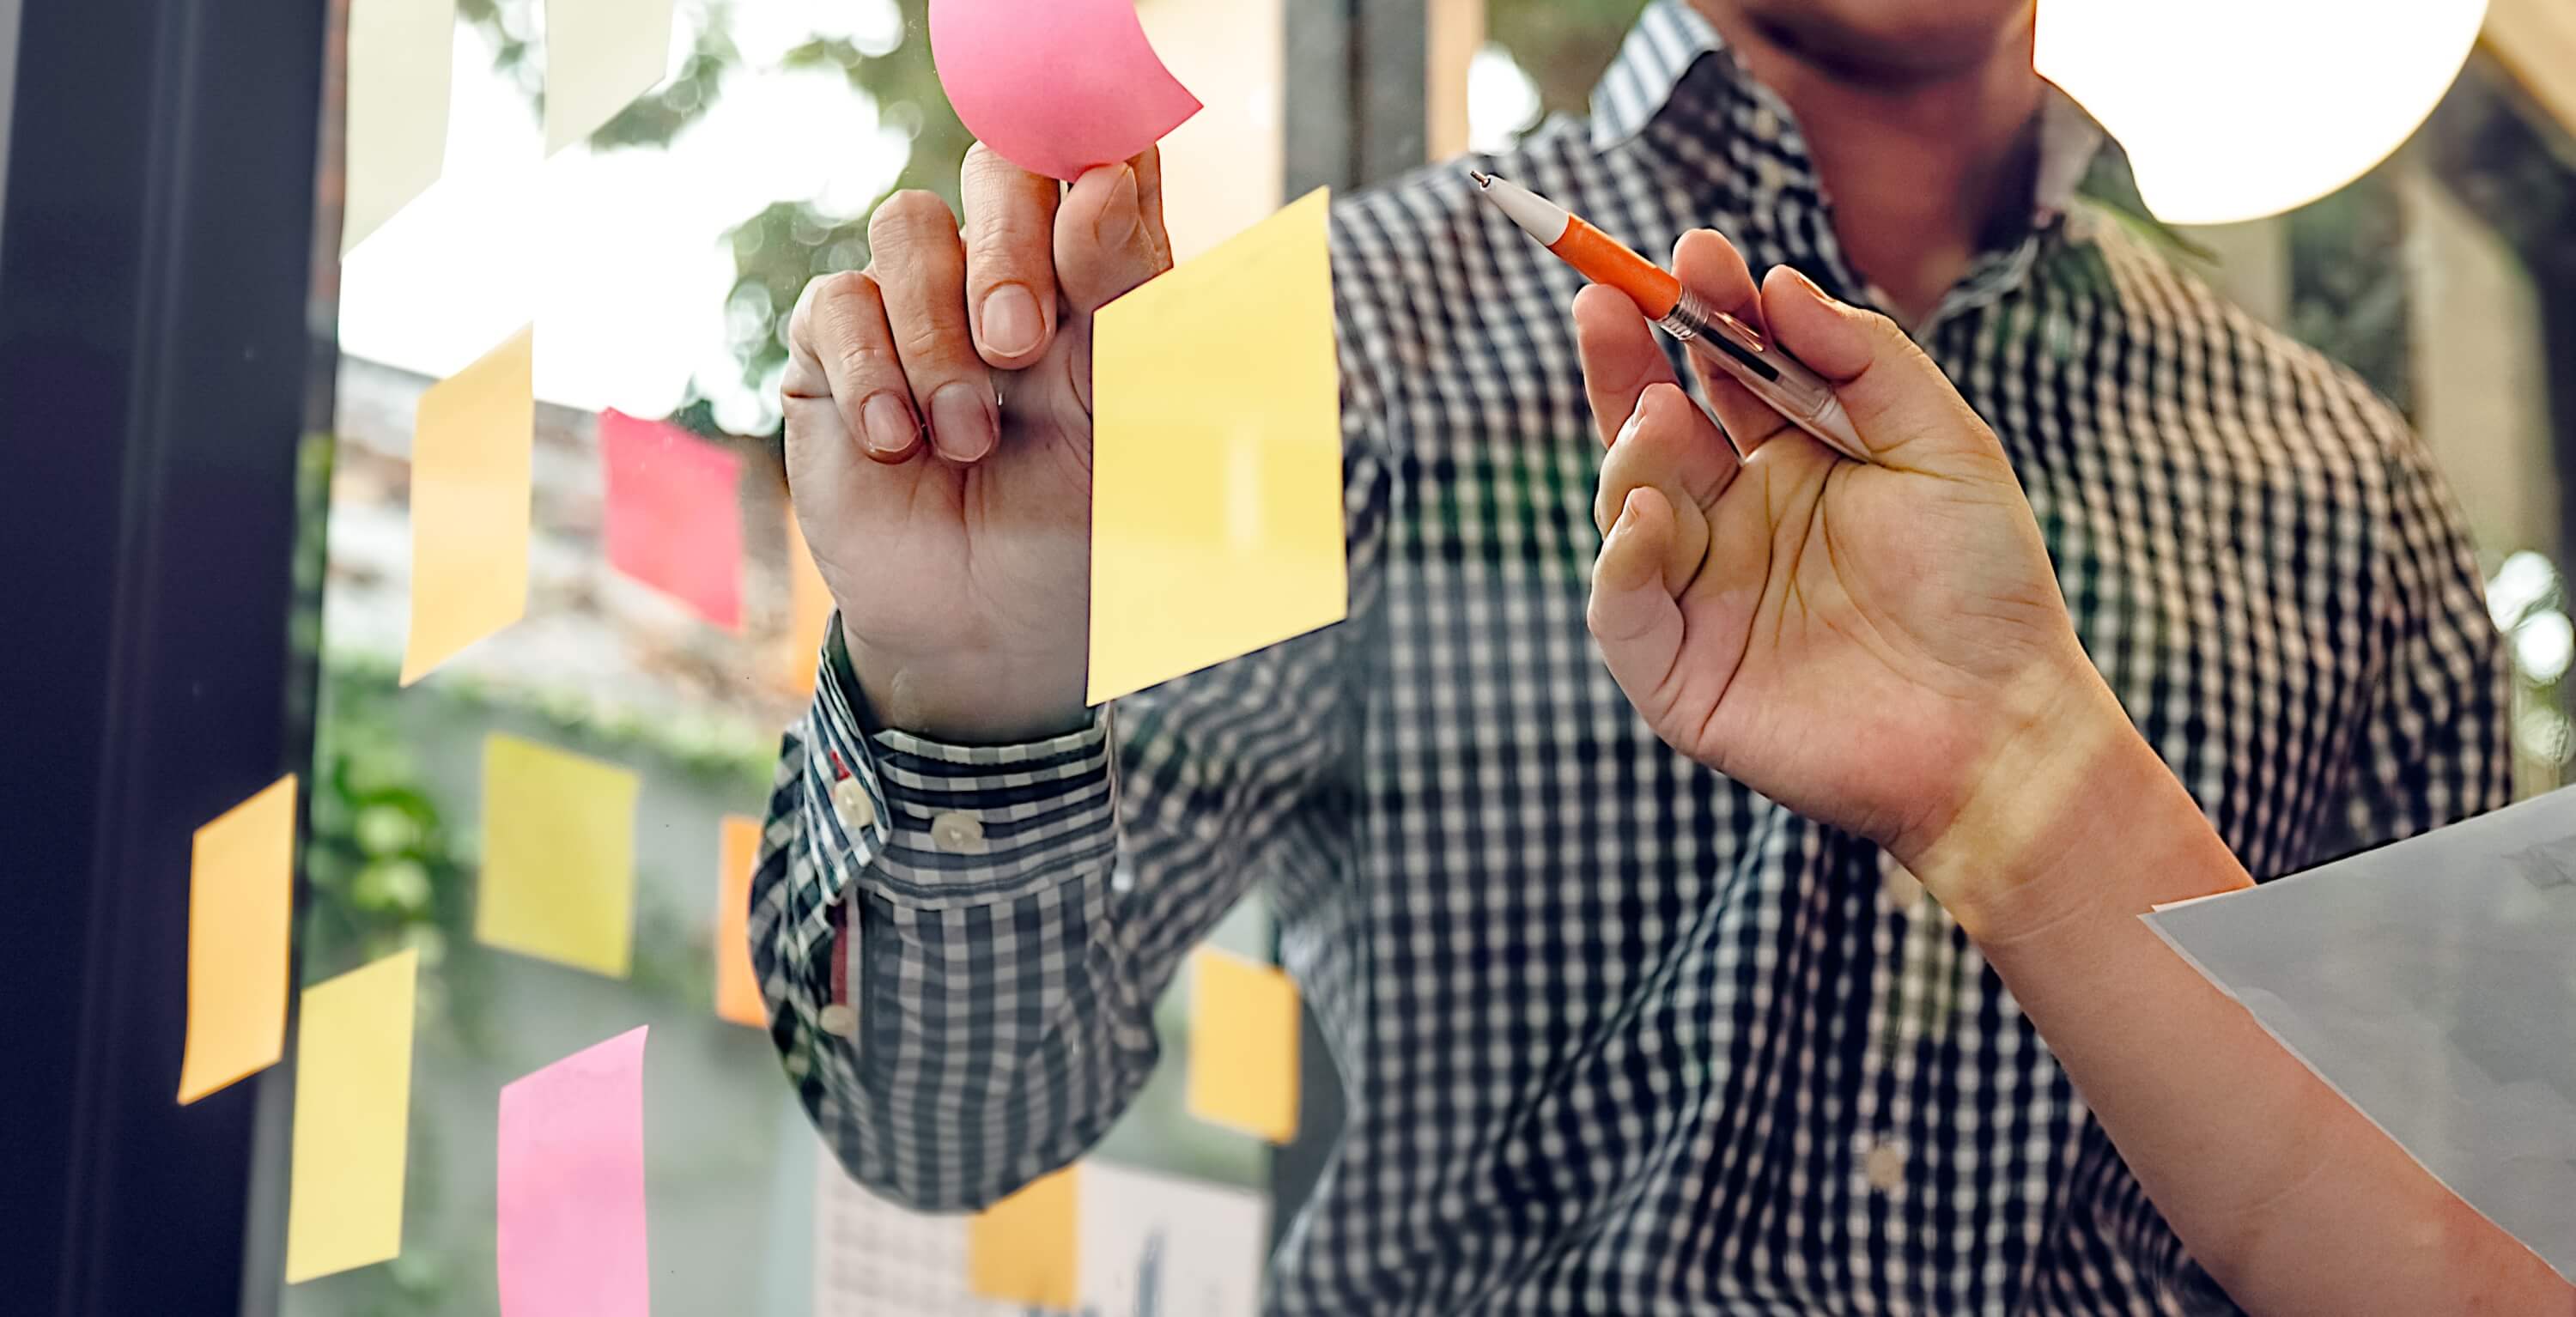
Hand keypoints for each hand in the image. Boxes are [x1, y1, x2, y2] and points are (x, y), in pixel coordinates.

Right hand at [782, 146, 1172, 741]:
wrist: (991, 628)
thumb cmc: (1076, 524)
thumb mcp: (1125, 415)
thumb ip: (1124, 295)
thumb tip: (1105, 176)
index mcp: (1096, 273)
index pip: (1099, 158)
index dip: (1095, 142)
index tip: (1102, 176)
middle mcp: (1005, 270)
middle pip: (998, 167)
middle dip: (1009, 247)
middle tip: (1019, 347)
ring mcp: (915, 303)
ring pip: (908, 226)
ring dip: (939, 336)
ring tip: (966, 439)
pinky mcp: (835, 351)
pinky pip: (838, 303)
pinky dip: (873, 373)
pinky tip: (895, 442)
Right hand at [1574, 232, 2123, 904]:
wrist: (2003, 727)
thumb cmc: (1983, 585)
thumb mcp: (1942, 442)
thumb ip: (1863, 357)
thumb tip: (1775, 282)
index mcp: (1789, 462)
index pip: (1717, 370)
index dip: (1697, 309)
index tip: (1693, 252)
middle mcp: (1732, 521)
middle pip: (1647, 423)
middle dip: (1620, 356)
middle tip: (1603, 294)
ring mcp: (1699, 596)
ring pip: (1625, 504)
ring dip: (1630, 448)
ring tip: (1662, 412)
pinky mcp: (1679, 675)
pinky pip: (1621, 609)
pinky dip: (1621, 558)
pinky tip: (1650, 516)